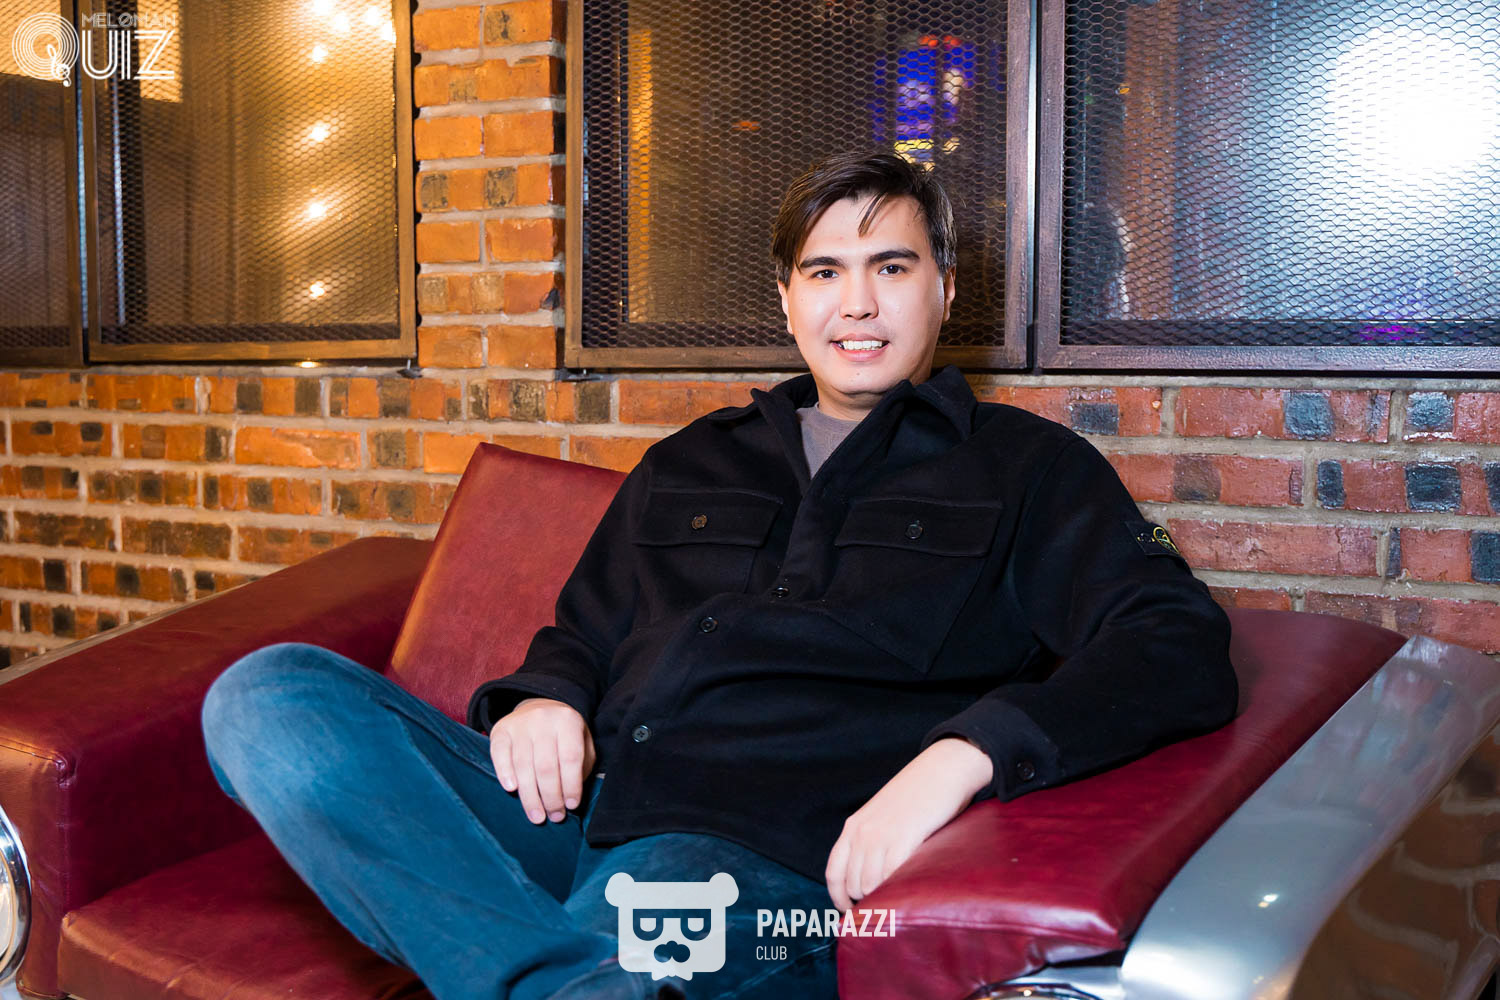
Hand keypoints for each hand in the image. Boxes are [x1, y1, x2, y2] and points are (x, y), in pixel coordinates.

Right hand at [490, 697, 596, 824]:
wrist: (540, 707)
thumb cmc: (564, 734)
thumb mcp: (583, 742)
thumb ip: (582, 766)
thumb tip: (570, 799)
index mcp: (568, 721)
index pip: (570, 758)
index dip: (571, 785)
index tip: (571, 806)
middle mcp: (543, 719)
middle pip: (546, 766)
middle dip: (551, 797)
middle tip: (555, 817)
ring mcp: (520, 724)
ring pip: (523, 765)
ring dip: (530, 796)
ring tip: (537, 816)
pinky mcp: (500, 730)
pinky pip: (499, 754)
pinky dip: (504, 773)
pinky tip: (512, 790)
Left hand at [825, 737, 992, 911]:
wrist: (942, 769)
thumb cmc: (917, 796)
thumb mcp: (882, 815)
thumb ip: (872, 840)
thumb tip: (871, 878)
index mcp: (853, 826)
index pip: (833, 872)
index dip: (839, 898)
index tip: (850, 911)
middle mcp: (861, 832)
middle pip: (853, 884)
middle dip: (867, 900)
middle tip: (887, 904)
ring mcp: (881, 836)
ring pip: (870, 886)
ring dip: (883, 898)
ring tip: (900, 897)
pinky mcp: (904, 838)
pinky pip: (891, 877)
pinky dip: (897, 890)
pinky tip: (909, 890)